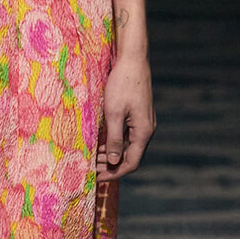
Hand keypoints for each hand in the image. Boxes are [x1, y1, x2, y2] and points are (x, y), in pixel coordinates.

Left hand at [97, 49, 155, 180]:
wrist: (133, 60)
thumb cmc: (122, 84)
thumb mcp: (113, 113)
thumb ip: (114, 139)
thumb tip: (113, 162)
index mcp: (143, 132)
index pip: (131, 162)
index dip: (115, 173)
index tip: (98, 178)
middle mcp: (147, 130)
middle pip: (130, 156)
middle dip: (111, 165)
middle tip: (92, 168)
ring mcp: (144, 122)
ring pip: (129, 146)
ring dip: (112, 154)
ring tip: (94, 157)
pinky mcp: (139, 115)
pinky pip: (128, 135)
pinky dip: (115, 142)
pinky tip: (101, 142)